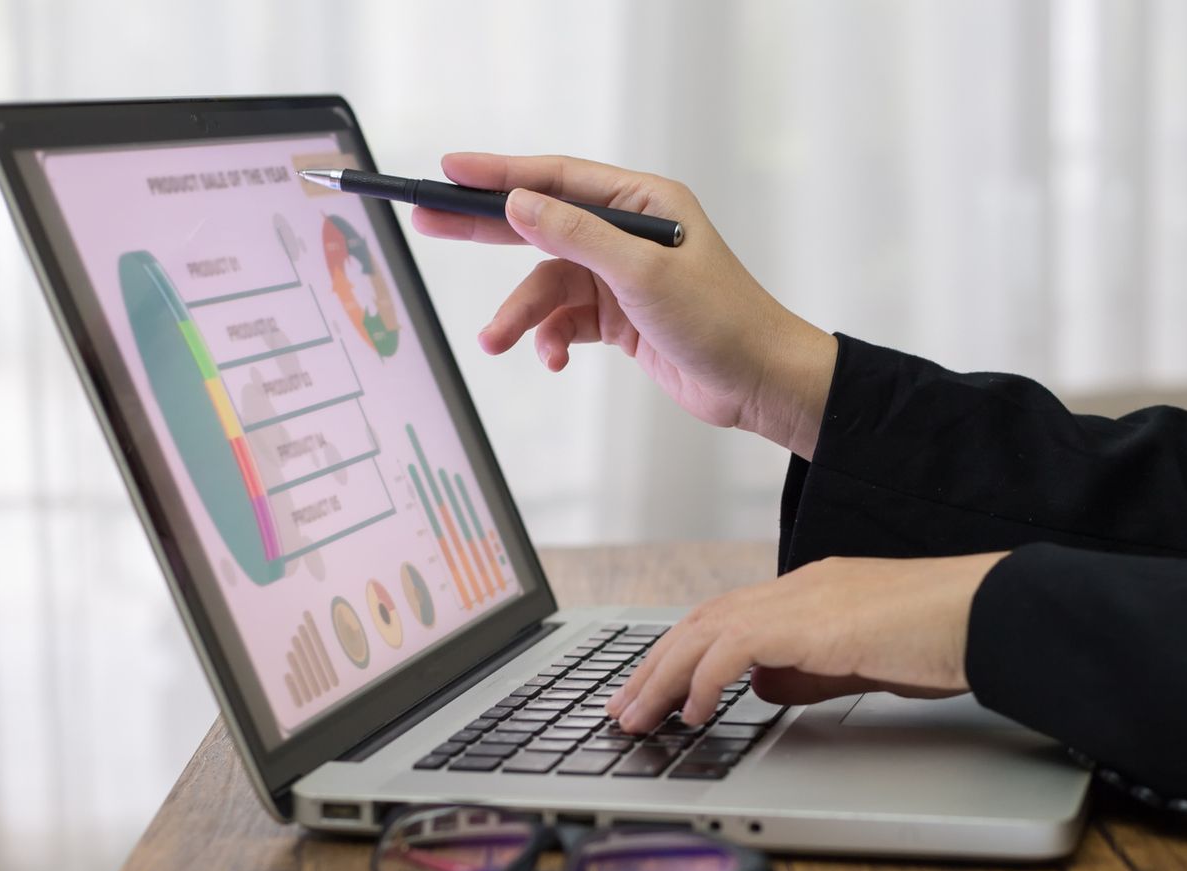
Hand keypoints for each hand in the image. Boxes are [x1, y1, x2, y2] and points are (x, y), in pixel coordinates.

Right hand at [410, 153, 835, 457]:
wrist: (758, 383)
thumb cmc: (721, 321)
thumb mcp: (643, 274)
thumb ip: (577, 236)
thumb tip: (519, 203)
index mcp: (644, 201)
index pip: (557, 178)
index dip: (500, 173)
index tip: (450, 172)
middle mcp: (630, 233)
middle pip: (541, 223)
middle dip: (485, 231)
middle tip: (428, 223)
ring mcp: (623, 276)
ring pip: (549, 285)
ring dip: (522, 315)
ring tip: (496, 341)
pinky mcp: (620, 318)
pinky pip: (566, 320)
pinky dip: (552, 339)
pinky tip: (552, 358)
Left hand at [604, 553, 1010, 734]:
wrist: (988, 614)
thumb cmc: (944, 638)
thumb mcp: (860, 663)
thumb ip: (806, 674)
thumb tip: (759, 690)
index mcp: (810, 592)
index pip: (724, 618)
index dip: (680, 654)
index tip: (653, 691)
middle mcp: (797, 587)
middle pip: (700, 621)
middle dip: (653, 668)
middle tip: (621, 710)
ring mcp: (803, 598)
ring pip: (705, 630)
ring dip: (662, 677)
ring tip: (636, 718)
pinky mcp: (812, 620)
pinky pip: (735, 646)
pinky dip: (705, 678)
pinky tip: (691, 711)